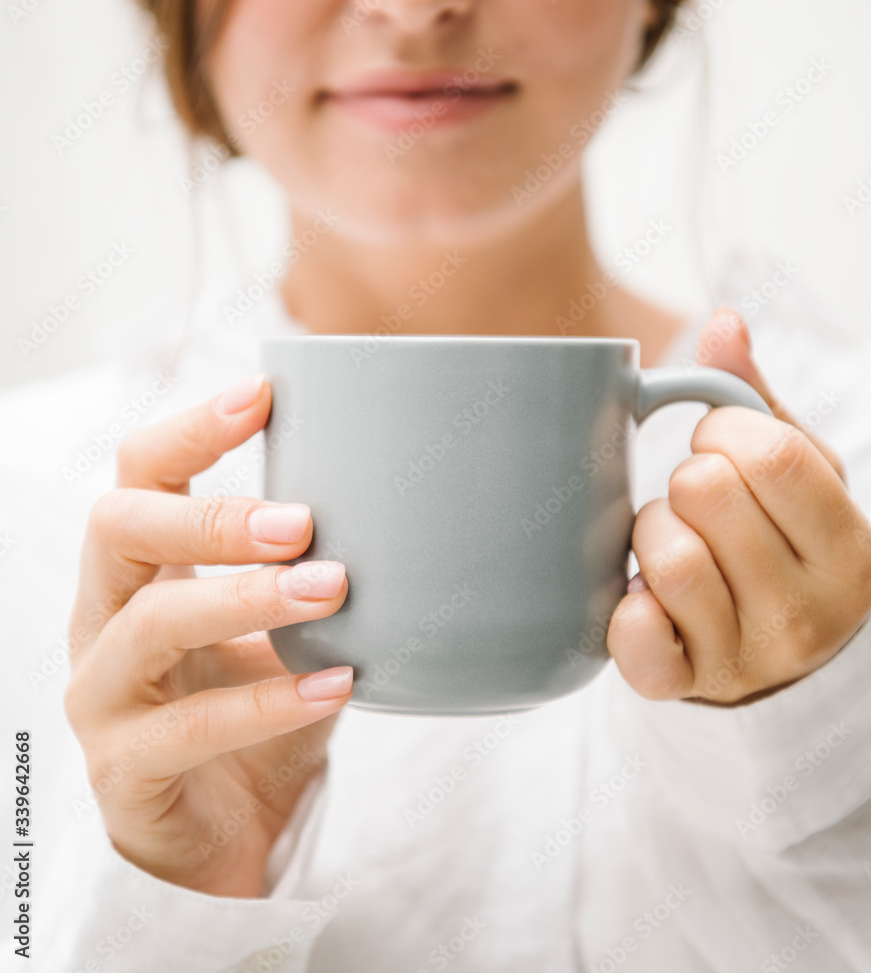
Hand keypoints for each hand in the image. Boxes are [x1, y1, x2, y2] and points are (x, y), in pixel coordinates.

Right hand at [64, 373, 352, 896]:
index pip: (138, 476)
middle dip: (212, 515)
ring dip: (249, 599)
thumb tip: (411, 502)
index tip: (262, 394)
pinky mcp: (124, 770)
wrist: (227, 831)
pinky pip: (191, 728)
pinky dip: (270, 700)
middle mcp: (103, 622)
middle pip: (119, 530)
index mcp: (138, 572)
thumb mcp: (287, 628)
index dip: (190, 430)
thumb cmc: (258, 708)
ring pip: (152, 626)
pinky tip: (339, 684)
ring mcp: (104, 697)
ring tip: (332, 588)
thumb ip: (315, 571)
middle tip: (302, 519)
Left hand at [607, 310, 870, 705]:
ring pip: (668, 556)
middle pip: (708, 493)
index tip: (722, 451)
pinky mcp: (684, 686)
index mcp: (848, 549)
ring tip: (670, 544)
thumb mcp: (798, 478)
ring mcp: (747, 658)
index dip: (724, 435)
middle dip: (687, 480)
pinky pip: (636, 638)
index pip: (771, 455)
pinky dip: (628, 611)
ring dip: (651, 534)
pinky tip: (642, 599)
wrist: (778, 665)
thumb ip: (758, 402)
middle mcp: (808, 613)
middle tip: (697, 503)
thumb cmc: (783, 550)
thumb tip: (724, 323)